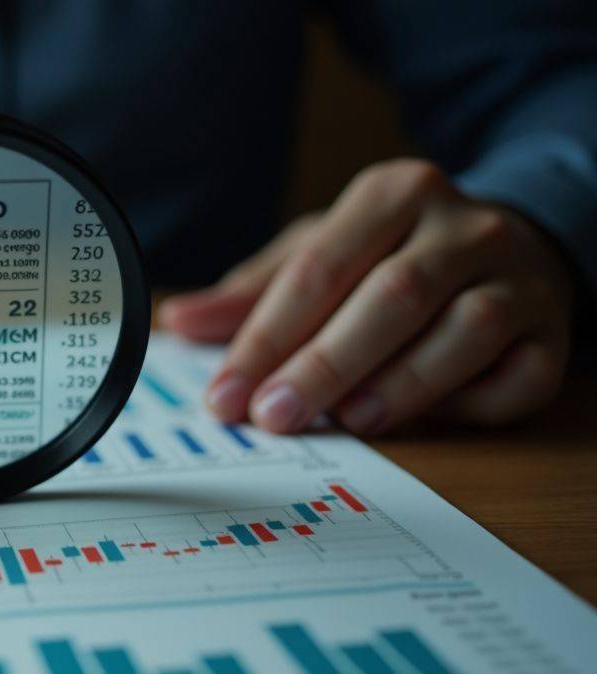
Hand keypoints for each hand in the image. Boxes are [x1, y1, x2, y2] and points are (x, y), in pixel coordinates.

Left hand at [160, 159, 572, 434]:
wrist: (513, 244)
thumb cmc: (394, 256)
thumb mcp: (322, 253)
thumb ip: (251, 293)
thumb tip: (178, 322)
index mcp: (394, 194)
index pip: (317, 269)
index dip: (265, 338)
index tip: (225, 395)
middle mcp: (464, 225)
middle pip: (390, 297)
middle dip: (324, 365)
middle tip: (273, 416)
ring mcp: (518, 276)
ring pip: (464, 331)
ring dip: (402, 384)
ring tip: (350, 421)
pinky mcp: (553, 331)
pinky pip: (518, 375)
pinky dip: (471, 405)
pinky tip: (425, 422)